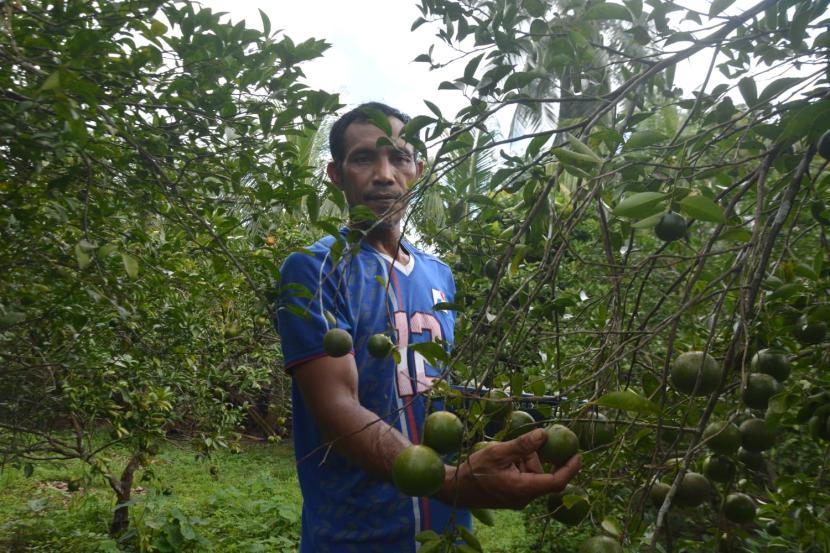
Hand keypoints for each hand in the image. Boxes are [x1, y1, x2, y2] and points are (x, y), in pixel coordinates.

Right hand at [438, 428, 581, 508]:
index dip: (570, 469)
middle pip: (543, 474)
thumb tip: (544, 434)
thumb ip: (522, 444)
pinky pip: (525, 478)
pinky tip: (505, 460)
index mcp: (523, 489)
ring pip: (533, 475)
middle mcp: (524, 497)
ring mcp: (519, 498)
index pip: (556, 482)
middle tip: (529, 441)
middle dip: (537, 457)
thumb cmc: (474, 469)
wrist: (456, 489)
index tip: (578, 454)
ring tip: (506, 452)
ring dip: (525, 460)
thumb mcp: (498, 452)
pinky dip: (519, 465)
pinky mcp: (513, 495)